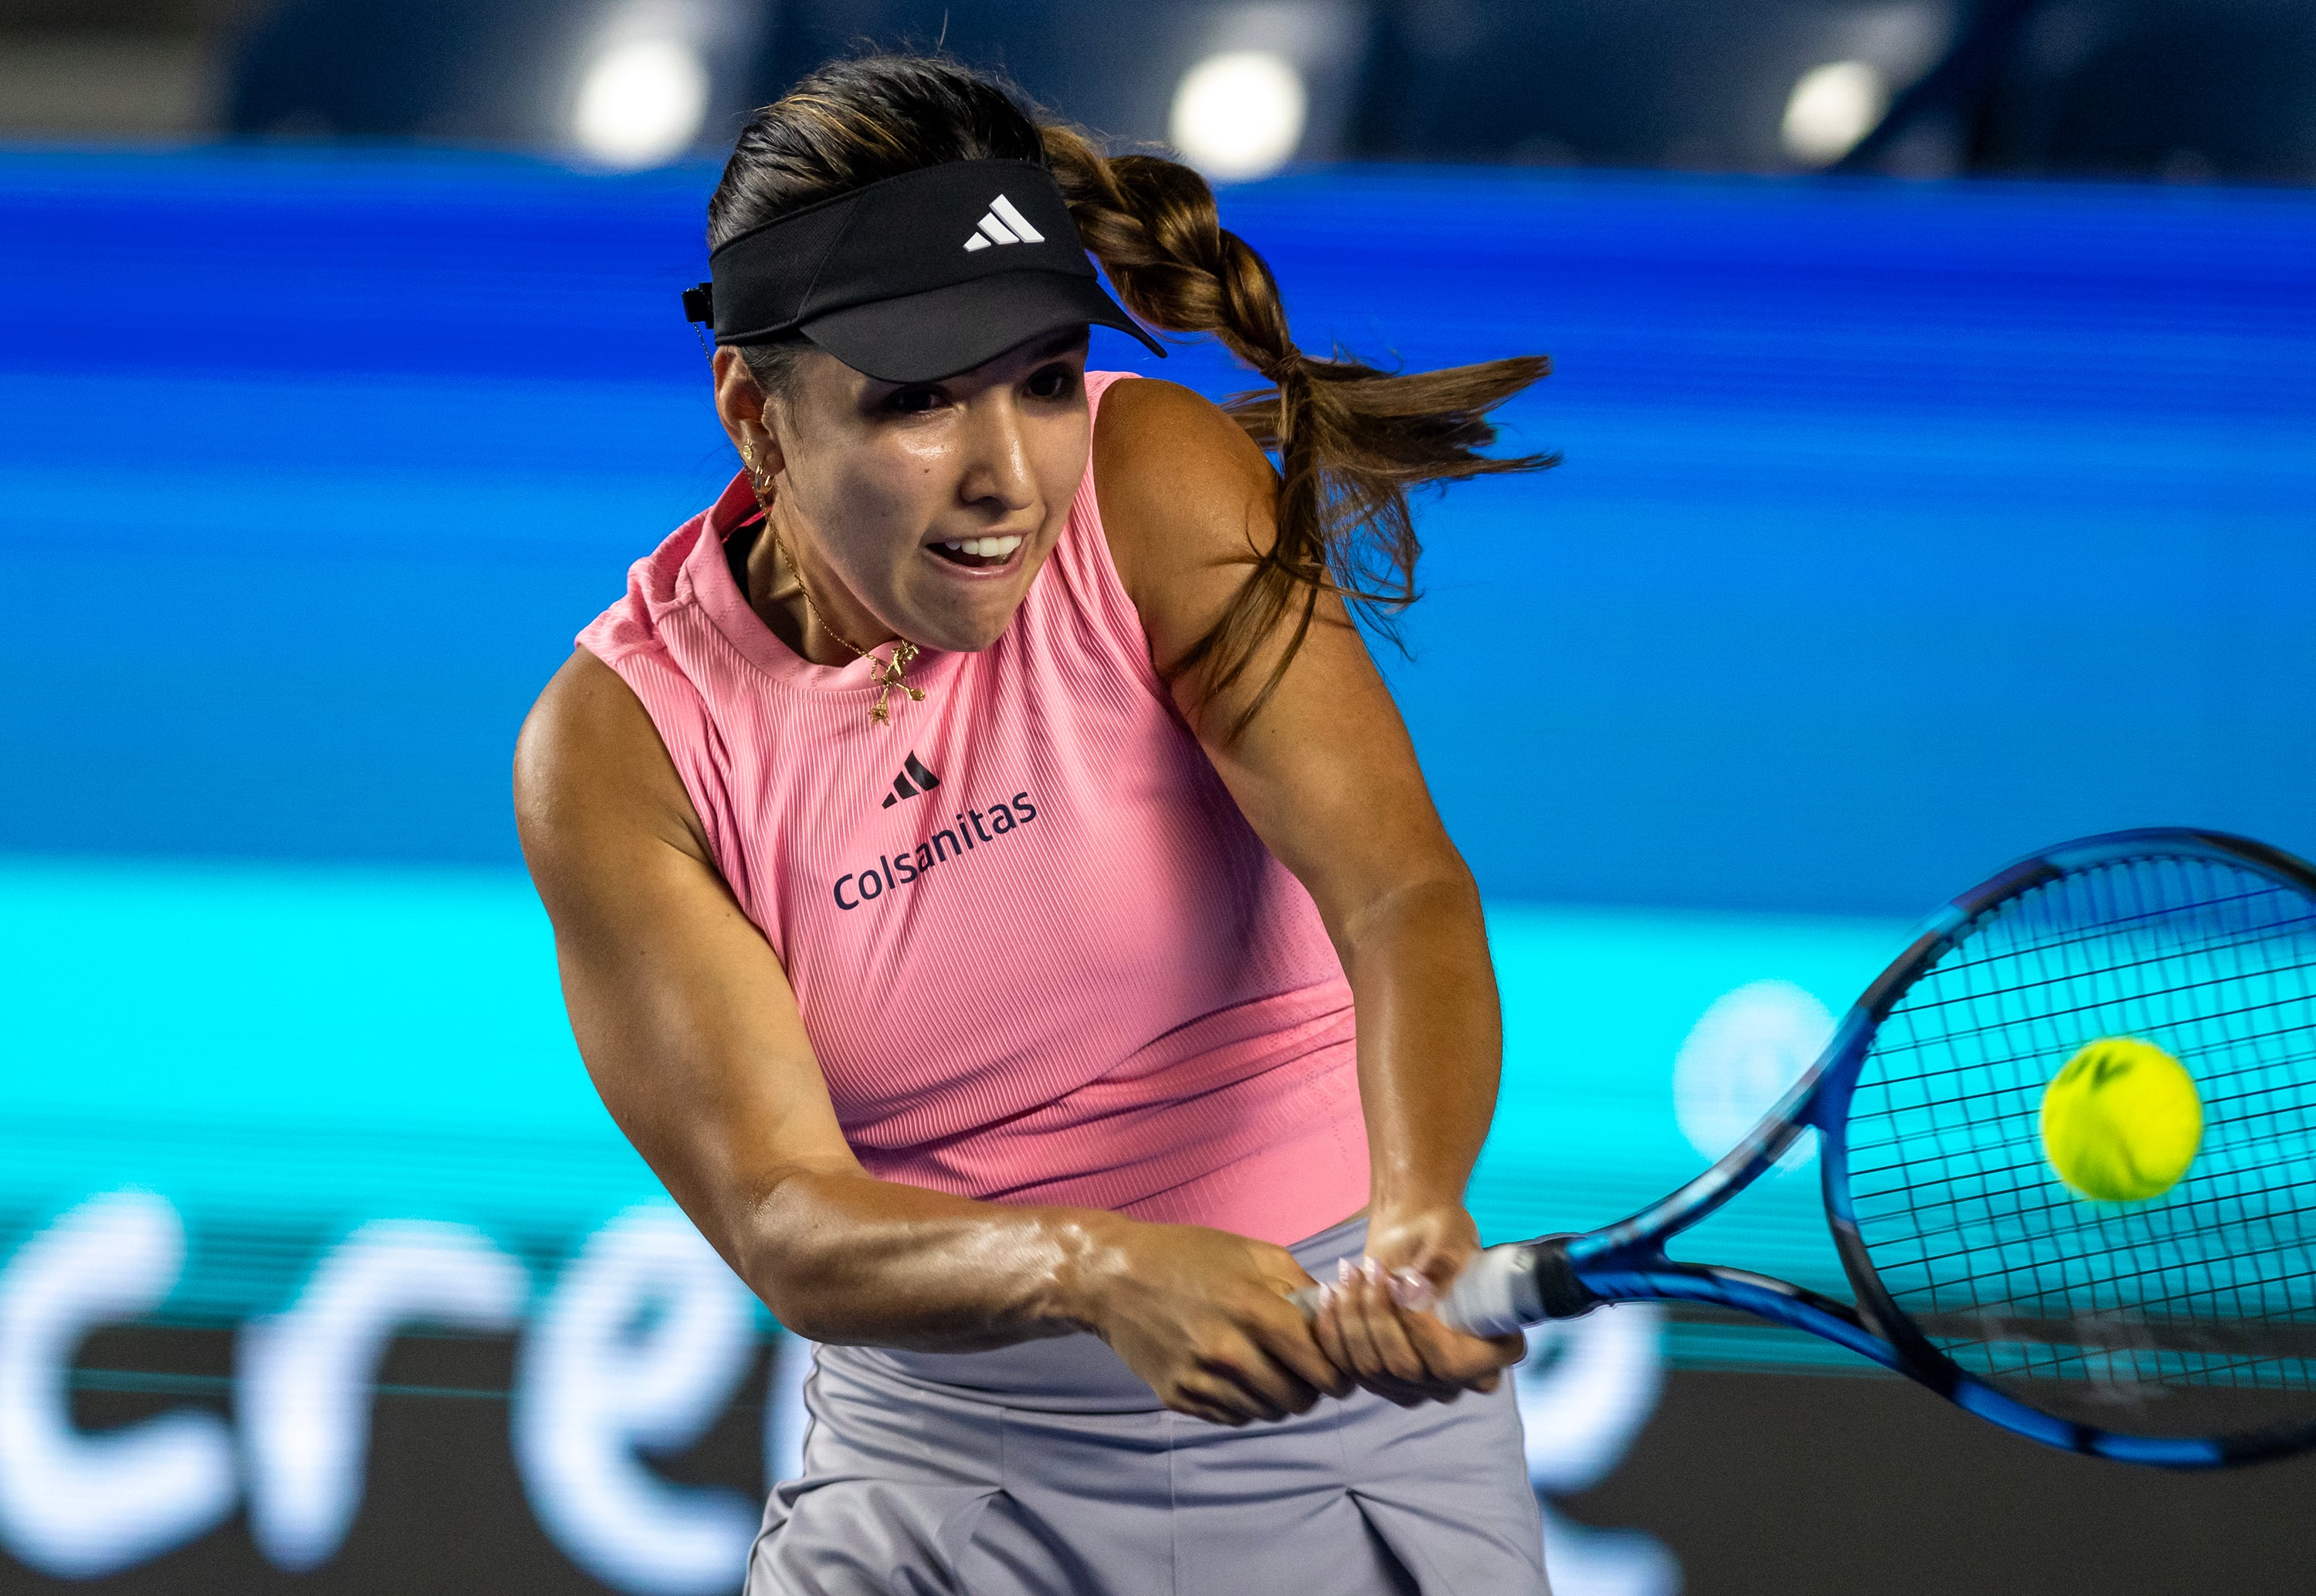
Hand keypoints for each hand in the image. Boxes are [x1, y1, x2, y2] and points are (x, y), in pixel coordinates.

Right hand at [1074, 1218, 1353, 1425]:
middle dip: (1312, 1388)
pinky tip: (1236, 1374)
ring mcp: (1201, 1380)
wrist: (1114, 1278)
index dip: (1340, 1373)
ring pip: (1268, 1413)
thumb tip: (1337, 1320)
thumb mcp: (1253, 1253)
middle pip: (1299, 1400)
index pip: (1322, 1367)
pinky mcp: (1179, 1398)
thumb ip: (1301, 1286)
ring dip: (1278, 1397)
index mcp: (1253, 1310)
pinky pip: (1234, 1417)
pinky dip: (1245, 1403)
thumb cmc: (1189, 1257)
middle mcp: (1228, 1352)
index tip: (1339, 1368)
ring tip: (1269, 1368)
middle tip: (1305, 1370)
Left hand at [1310, 1204, 1524, 1405]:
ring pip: (1372, 1370)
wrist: (1412, 1242)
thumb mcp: (1450, 1234)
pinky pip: (1349, 1369)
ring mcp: (1418, 1386)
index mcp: (1495, 1351)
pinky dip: (1333, 1331)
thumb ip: (1442, 1260)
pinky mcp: (1382, 1381)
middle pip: (1405, 1370)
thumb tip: (1417, 1291)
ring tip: (1350, 1272)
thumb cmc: (1440, 1234)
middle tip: (1370, 1268)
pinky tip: (1332, 1293)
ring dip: (1353, 1319)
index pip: (1451, 1364)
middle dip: (1379, 1316)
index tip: (1402, 1283)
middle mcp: (1458, 1380)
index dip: (1420, 1331)